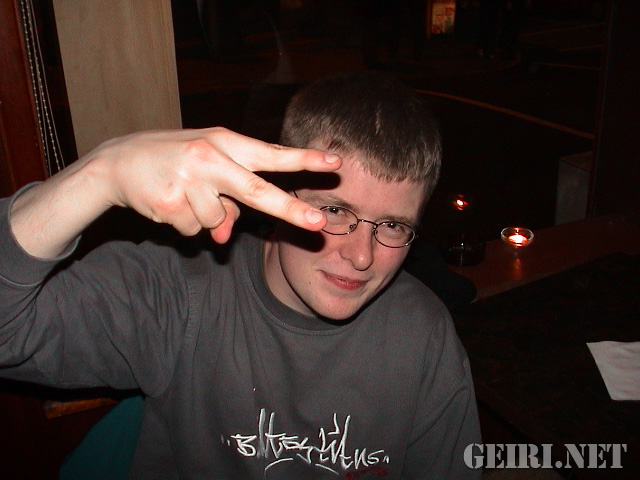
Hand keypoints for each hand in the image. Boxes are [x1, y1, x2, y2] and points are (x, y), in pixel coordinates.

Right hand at [95, 127, 340, 242]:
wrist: (118, 162)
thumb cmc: (174, 161)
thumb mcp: (206, 171)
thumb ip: (227, 201)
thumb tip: (224, 238)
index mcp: (225, 142)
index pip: (271, 154)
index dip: (303, 160)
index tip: (334, 162)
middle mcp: (209, 158)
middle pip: (257, 191)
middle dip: (290, 210)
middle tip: (319, 223)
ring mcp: (188, 179)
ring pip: (217, 221)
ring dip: (204, 217)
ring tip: (183, 194)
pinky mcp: (168, 202)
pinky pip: (192, 230)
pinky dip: (184, 224)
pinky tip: (168, 202)